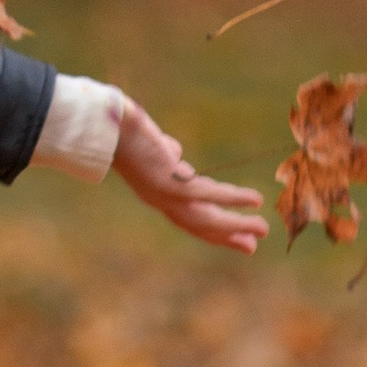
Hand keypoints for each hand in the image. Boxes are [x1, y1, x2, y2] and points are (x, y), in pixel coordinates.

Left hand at [110, 96, 268, 255]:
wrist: (103, 121)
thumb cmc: (124, 128)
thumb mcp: (149, 145)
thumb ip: (165, 154)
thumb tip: (175, 153)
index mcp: (156, 191)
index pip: (188, 216)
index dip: (212, 228)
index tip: (235, 236)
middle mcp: (160, 199)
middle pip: (199, 225)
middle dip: (227, 236)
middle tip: (253, 245)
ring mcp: (164, 193)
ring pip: (207, 217)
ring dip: (237, 225)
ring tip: (263, 229)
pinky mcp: (169, 182)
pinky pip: (207, 194)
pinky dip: (233, 199)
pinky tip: (254, 200)